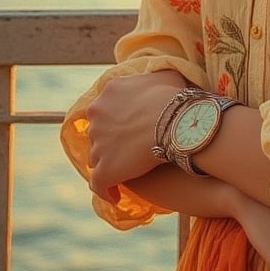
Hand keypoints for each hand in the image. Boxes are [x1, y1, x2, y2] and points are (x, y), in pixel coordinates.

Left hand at [86, 70, 186, 202]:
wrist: (173, 123)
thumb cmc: (172, 97)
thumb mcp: (165, 76)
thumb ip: (154, 77)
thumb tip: (158, 78)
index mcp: (107, 93)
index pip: (103, 108)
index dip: (115, 119)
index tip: (128, 126)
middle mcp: (96, 116)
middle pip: (97, 132)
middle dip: (108, 140)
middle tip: (128, 148)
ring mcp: (98, 144)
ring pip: (96, 157)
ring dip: (108, 162)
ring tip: (125, 170)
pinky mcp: (105, 169)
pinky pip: (99, 184)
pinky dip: (106, 190)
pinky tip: (115, 195)